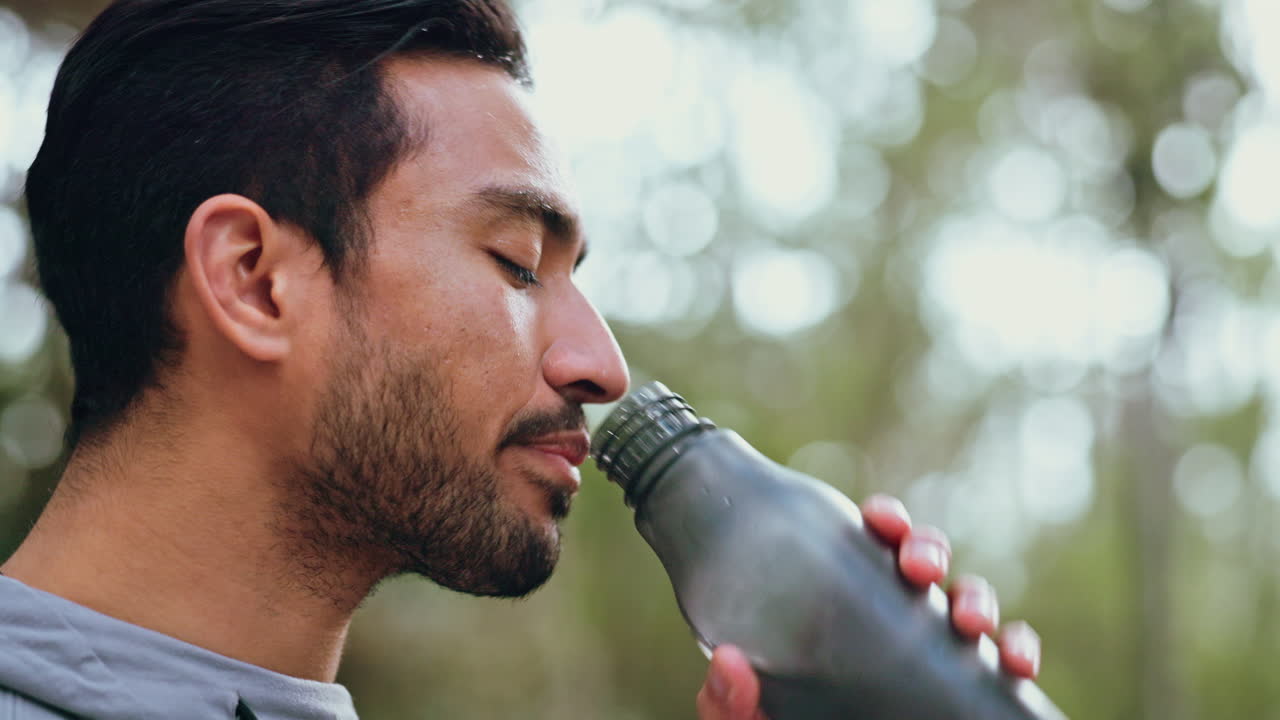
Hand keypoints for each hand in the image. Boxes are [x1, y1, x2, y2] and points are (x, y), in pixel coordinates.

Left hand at [695, 494, 1042, 719]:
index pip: (867, 543)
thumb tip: (728, 662)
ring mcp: (931, 648)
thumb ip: (728, 700)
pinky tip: (1017, 662)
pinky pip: (1004, 661)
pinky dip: (1018, 651)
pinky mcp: (963, 684)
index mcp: (840, 601)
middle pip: (922, 563)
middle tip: (921, 567)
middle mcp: (891, 615)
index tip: (882, 521)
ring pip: (968, 603)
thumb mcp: (746, 718)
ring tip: (971, 619)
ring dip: (978, 598)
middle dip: (930, 550)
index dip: (886, 521)